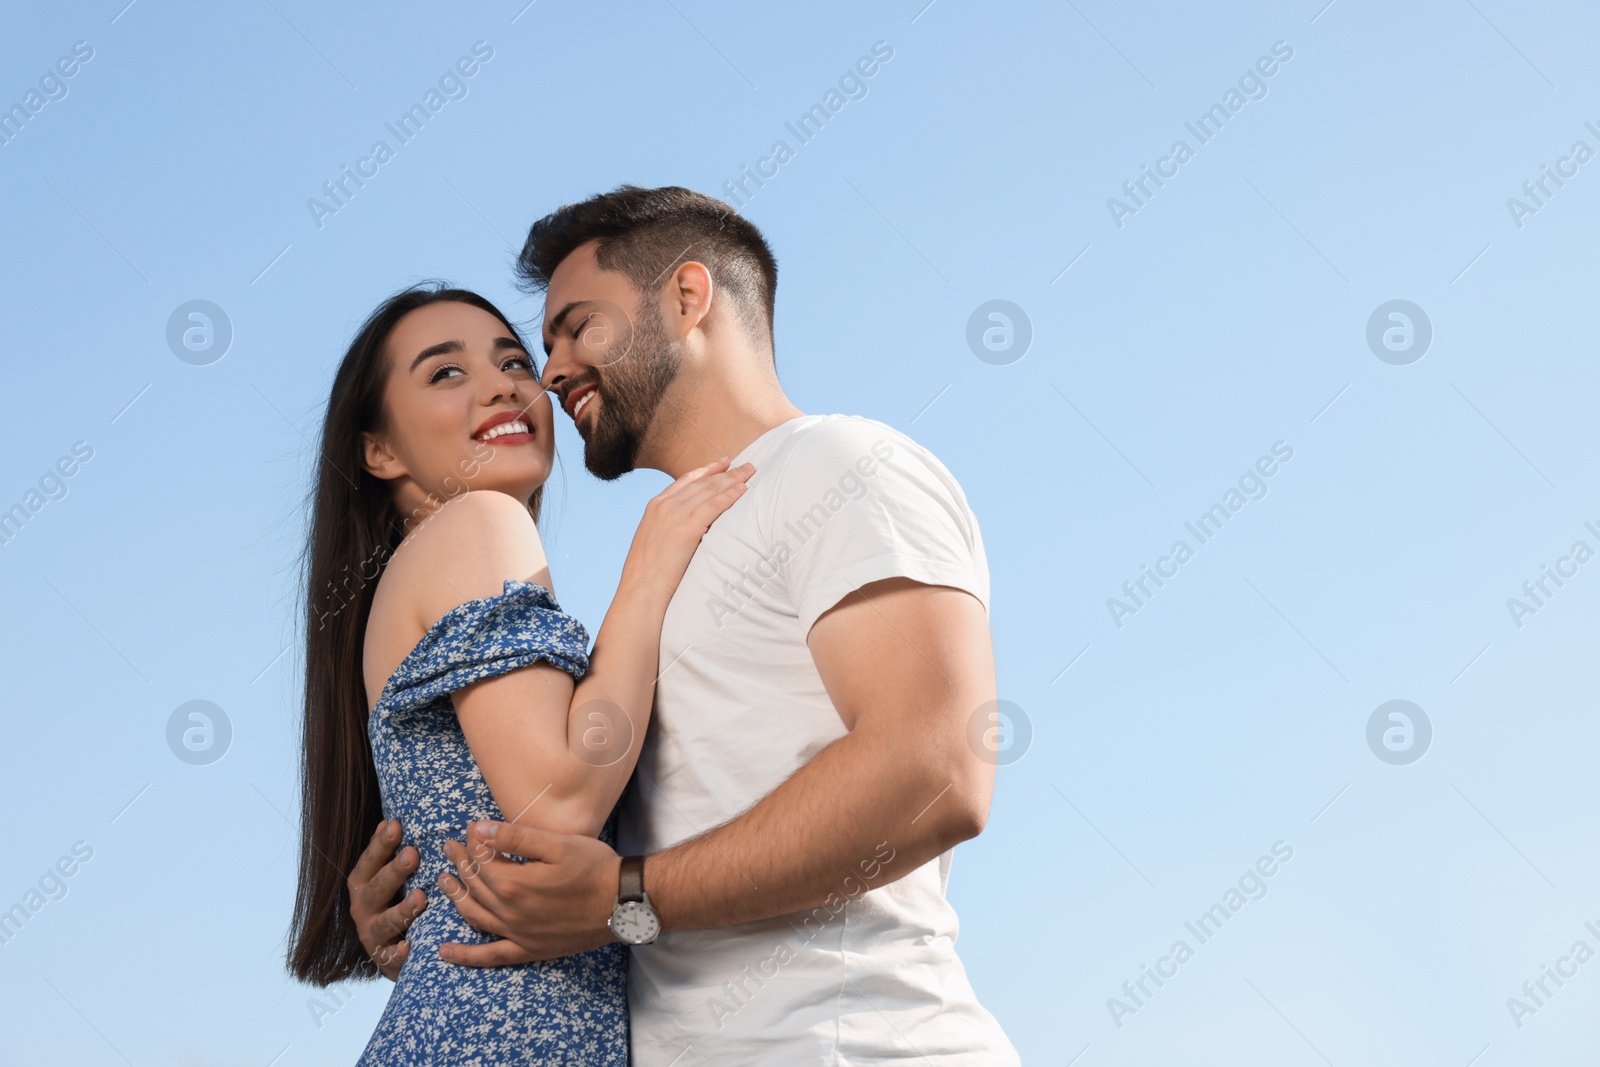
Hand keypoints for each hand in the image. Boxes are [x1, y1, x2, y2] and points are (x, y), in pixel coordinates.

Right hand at [348, 819, 427, 979]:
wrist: (390, 954)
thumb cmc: (393, 903)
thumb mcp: (388, 879)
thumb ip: (388, 854)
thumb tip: (389, 820)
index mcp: (363, 885)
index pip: (369, 862)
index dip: (380, 844)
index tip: (396, 825)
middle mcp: (362, 909)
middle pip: (377, 889)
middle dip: (394, 872)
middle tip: (413, 854)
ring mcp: (372, 936)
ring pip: (385, 923)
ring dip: (402, 910)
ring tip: (421, 898)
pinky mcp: (383, 960)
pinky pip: (390, 958)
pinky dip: (398, 953)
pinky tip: (409, 945)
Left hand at [438, 821, 622, 964]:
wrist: (624, 903)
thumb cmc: (594, 868)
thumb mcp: (557, 844)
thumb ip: (516, 836)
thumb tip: (480, 829)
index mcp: (514, 883)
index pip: (482, 859)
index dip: (473, 841)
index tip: (470, 827)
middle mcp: (509, 912)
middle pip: (475, 884)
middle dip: (459, 862)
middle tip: (449, 847)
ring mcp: (517, 934)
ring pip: (474, 914)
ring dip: (455, 897)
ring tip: (443, 881)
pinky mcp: (528, 949)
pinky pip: (491, 956)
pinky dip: (466, 956)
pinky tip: (445, 953)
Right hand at [625, 456, 753, 591]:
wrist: (641, 589)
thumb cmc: (649, 574)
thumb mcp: (654, 540)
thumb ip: (669, 526)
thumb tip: (690, 526)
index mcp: (655, 506)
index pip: (686, 480)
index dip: (707, 470)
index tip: (723, 463)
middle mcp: (664, 505)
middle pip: (702, 482)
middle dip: (726, 472)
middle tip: (746, 465)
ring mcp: (674, 515)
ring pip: (710, 490)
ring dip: (733, 479)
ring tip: (750, 472)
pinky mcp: (686, 529)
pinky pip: (714, 506)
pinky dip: (730, 496)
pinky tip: (743, 490)